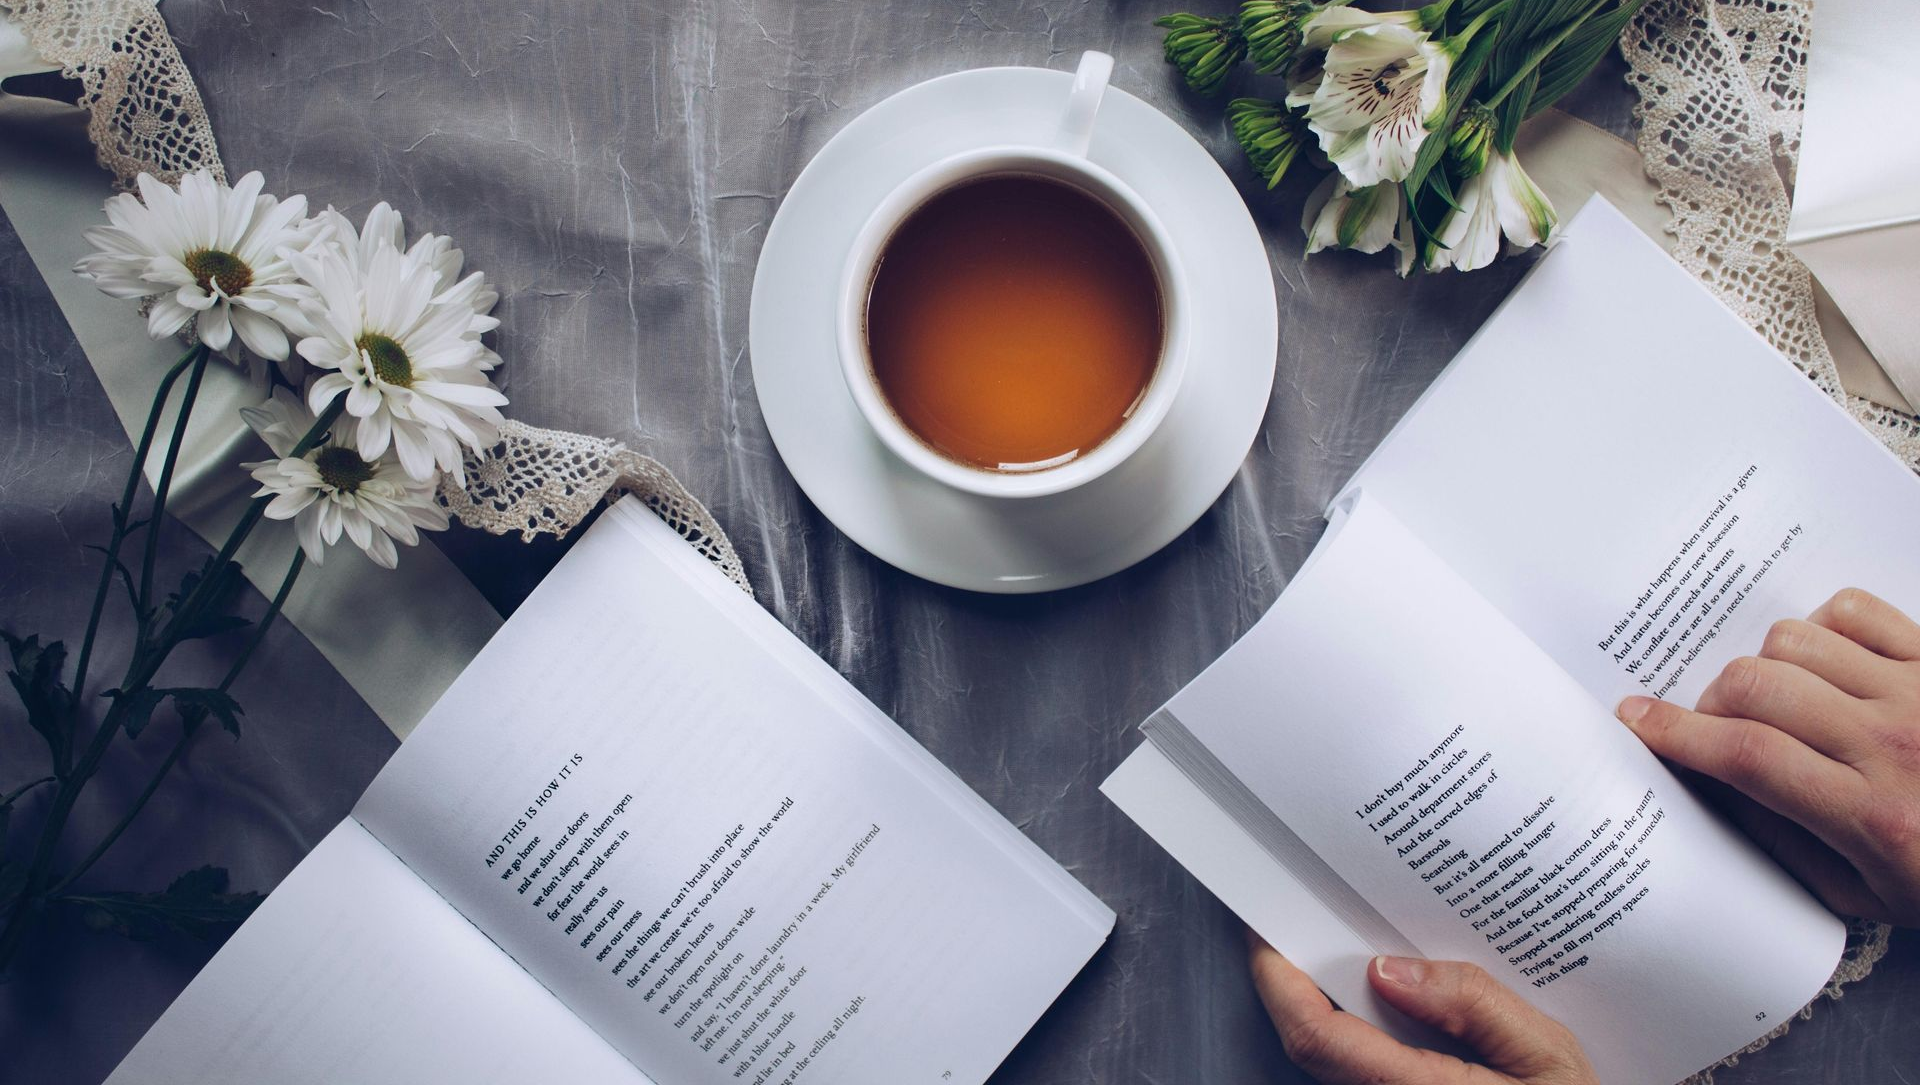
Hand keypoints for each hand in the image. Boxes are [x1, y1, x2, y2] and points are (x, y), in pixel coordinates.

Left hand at [1247, 932, 1596, 1084]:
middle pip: (1310, 1040)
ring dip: (1323, 1000)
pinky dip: (1352, 1023)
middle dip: (1293, 977)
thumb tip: (1389, 968)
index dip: (1276, 978)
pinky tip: (1378, 991)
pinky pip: (1356, 1063)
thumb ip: (1474, 1006)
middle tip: (1296, 917)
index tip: (1264, 927)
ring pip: (1328, 1054)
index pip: (1315, 1034)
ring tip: (1337, 943)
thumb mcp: (1548, 1055)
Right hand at [1618, 588, 1919, 926]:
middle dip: (1710, 702)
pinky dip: (1822, 629)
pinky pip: (1853, 610)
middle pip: (1756, 688)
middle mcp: (1894, 744)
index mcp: (1872, 816)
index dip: (1675, 732)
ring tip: (1781, 701)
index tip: (1635, 719)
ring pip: (1793, 642)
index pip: (1745, 756)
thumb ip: (1781, 841)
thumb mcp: (1864, 894)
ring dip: (1767, 668)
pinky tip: (1827, 666)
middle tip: (1715, 726)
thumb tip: (1707, 784)